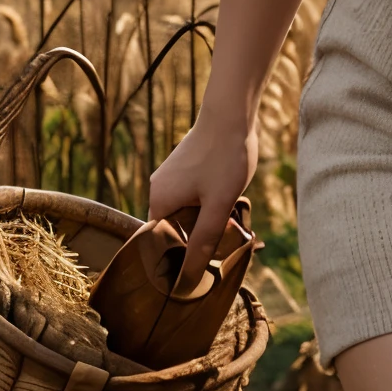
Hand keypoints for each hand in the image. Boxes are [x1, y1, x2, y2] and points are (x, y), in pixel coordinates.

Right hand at [149, 106, 257, 288]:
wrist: (231, 111)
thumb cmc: (224, 157)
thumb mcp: (218, 206)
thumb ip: (203, 242)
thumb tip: (188, 279)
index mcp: (159, 201)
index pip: (160, 244)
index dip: (179, 257)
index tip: (202, 264)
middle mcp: (159, 188)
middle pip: (176, 227)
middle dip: (200, 234)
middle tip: (227, 234)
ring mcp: (172, 175)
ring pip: (188, 210)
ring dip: (208, 216)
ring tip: (232, 212)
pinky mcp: (185, 166)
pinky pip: (194, 194)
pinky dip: (210, 200)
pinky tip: (230, 194)